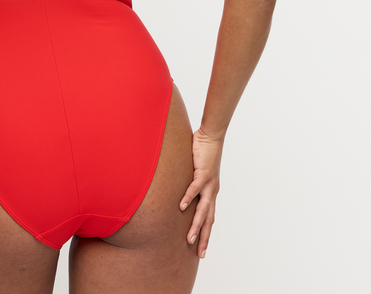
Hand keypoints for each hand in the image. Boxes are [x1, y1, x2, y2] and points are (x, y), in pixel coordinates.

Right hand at [179, 128, 222, 258]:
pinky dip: (188, 198)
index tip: (201, 249)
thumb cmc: (202, 151)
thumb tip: (177, 186)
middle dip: (203, 238)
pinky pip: (195, 188)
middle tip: (199, 254)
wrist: (212, 136)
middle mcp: (212, 191)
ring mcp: (209, 183)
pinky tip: (181, 207)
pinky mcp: (203, 172)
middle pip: (209, 219)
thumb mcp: (196, 171)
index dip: (206, 234)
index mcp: (211, 192)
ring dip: (196, 225)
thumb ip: (189, 180)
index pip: (210, 218)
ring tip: (189, 238)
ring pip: (203, 209)